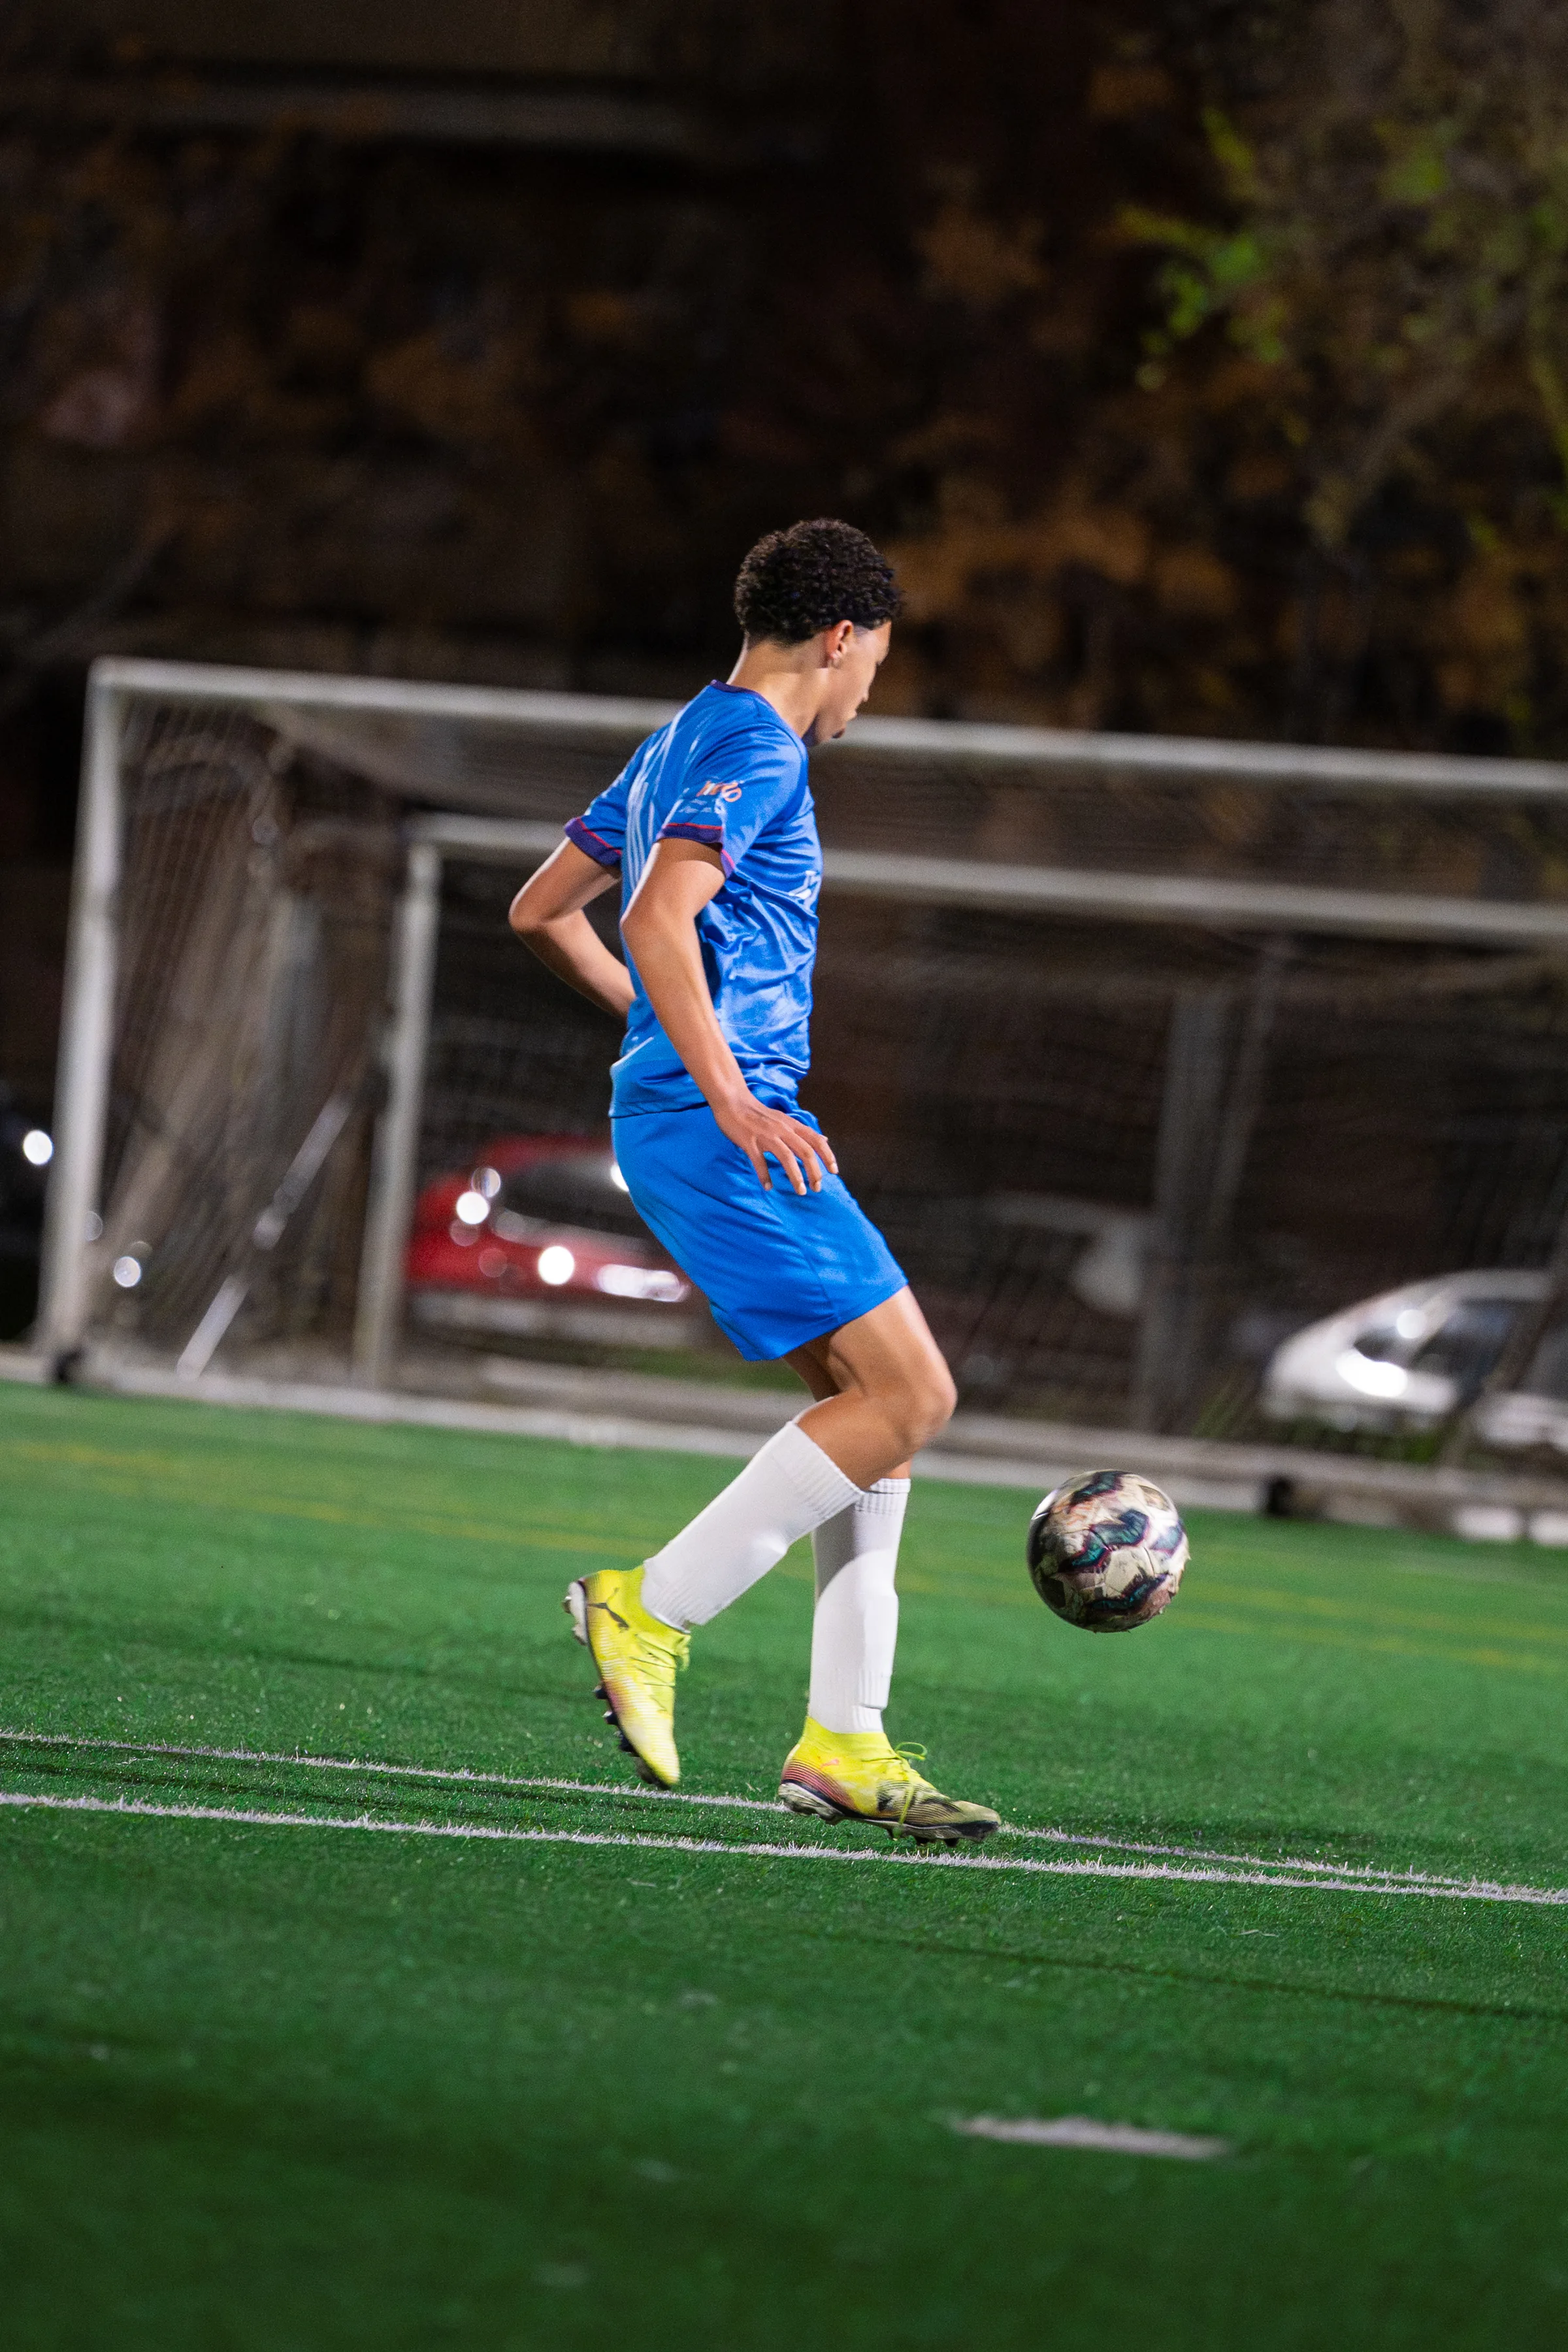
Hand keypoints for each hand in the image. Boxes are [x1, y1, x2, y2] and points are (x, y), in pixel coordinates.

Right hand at [714, 1092, 837, 1194]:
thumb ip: (803, 1131)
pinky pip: (759, 1162)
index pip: (816, 1140)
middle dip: (814, 1172)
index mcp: (792, 1125)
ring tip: (800, 1191)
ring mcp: (766, 1136)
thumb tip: (824, 1140)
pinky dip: (764, 1176)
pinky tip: (768, 1187)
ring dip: (795, 1176)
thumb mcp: (785, 1119)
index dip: (827, 1156)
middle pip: (805, 1151)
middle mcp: (782, 1130)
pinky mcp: (749, 1142)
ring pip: (786, 1157)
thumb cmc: (759, 1113)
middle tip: (817, 1188)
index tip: (834, 1172)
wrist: (733, 1101)